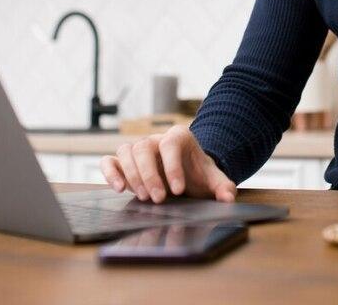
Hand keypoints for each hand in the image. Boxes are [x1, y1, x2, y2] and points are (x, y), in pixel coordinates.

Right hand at [100, 125, 236, 203]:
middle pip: (144, 147)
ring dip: (132, 175)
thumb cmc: (197, 174)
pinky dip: (110, 172)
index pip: (170, 144)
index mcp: (178, 137)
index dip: (172, 166)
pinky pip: (110, 160)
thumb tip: (228, 197)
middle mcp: (155, 139)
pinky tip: (118, 188)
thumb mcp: (212, 179)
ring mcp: (137, 150)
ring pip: (126, 151)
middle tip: (158, 199)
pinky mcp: (123, 163)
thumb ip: (223, 186)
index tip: (178, 190)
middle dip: (150, 174)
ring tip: (143, 198)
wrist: (186, 174)